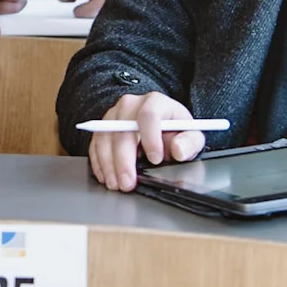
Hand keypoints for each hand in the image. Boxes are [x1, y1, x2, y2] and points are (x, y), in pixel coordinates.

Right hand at [86, 91, 205, 191]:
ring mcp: (113, 115)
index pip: (148, 116)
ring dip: (108, 164)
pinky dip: (98, 162)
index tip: (155, 159)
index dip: (150, 138)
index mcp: (155, 102)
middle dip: (124, 159)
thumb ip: (190, 142)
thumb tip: (178, 150)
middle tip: (128, 181)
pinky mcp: (102, 127)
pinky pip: (95, 144)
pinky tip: (106, 176)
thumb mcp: (191, 135)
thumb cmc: (174, 130)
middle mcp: (130, 104)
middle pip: (121, 129)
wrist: (159, 123)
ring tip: (116, 184)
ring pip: (104, 137)